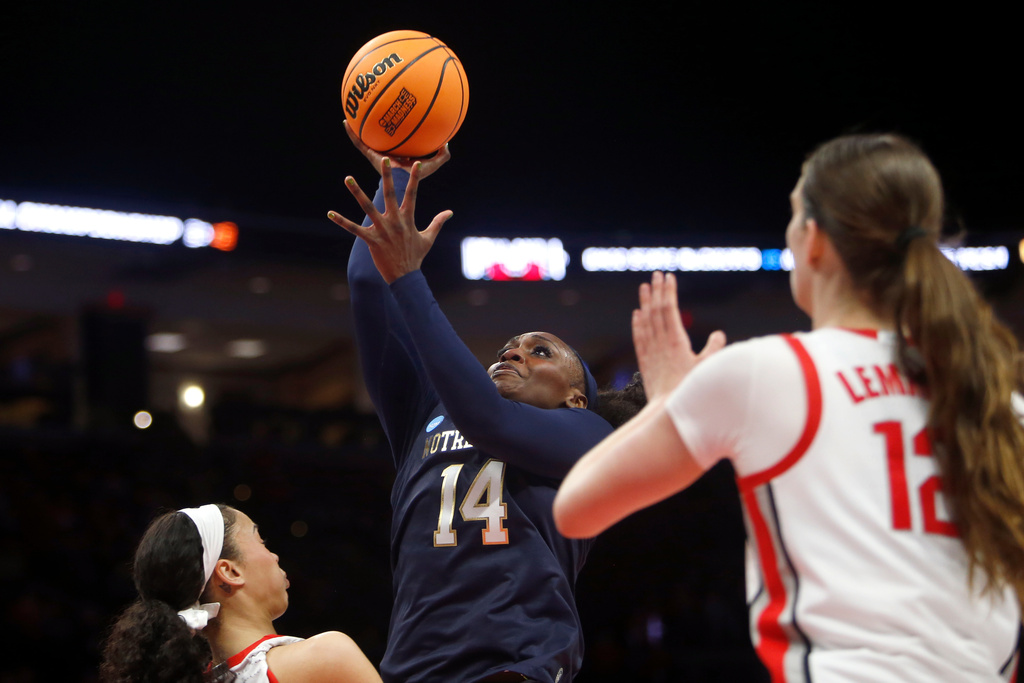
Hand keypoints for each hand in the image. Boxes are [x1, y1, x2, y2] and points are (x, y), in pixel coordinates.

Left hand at [327, 157, 452, 282]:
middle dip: (387, 176)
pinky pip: (354, 229)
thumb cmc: (416, 256)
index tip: (415, 163)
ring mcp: (382, 230)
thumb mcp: (429, 238)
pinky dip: (341, 221)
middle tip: (385, 160)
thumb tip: (450, 212)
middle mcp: (395, 221)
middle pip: (390, 194)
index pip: (412, 194)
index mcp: (408, 218)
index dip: (414, 178)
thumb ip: (438, 222)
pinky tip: (330, 213)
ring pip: (367, 207)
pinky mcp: (371, 240)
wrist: (406, 276)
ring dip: (356, 192)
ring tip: (347, 178)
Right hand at [344, 120, 450, 177]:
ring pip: (365, 138)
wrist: (402, 186)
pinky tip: (346, 122)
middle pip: (379, 137)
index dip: (395, 130)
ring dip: (358, 127)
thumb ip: (441, 155)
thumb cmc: (417, 178)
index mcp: (399, 154)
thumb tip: (446, 142)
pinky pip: (359, 143)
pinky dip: (352, 133)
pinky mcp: (370, 155)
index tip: (394, 116)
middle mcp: (386, 153)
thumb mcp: (432, 165)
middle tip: (369, 111)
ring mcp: (376, 154)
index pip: (396, 141)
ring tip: (351, 112)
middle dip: (375, 126)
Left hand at [632, 272, 725, 400]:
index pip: (669, 309)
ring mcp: (651, 352)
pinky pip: (639, 338)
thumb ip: (713, 348)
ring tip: (644, 287)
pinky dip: (637, 324)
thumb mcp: (708, 368)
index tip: (668, 277)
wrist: (668, 410)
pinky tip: (636, 314)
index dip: (668, 292)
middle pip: (656, 311)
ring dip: (645, 303)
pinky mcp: (645, 363)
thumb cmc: (691, 390)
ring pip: (645, 322)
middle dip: (657, 291)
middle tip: (656, 274)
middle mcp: (660, 343)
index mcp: (676, 341)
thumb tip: (718, 334)